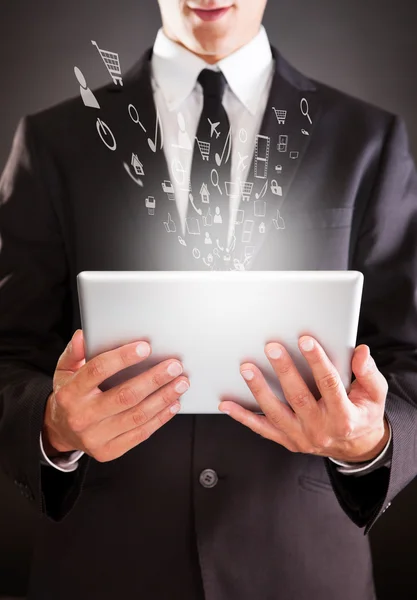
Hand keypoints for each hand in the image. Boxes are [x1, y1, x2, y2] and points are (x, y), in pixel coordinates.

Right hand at [42, 329, 189, 461]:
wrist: (60, 431)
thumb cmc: (70, 395)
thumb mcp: (64, 371)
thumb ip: (75, 352)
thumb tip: (84, 335)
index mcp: (70, 393)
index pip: (98, 370)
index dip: (123, 358)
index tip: (145, 348)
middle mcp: (82, 416)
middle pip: (125, 395)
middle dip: (154, 379)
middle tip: (173, 366)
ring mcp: (95, 437)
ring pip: (137, 415)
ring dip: (163, 398)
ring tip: (180, 383)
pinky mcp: (108, 451)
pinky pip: (140, 433)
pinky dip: (160, 418)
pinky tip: (173, 403)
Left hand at [218, 336, 389, 462]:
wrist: (355, 445)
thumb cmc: (362, 414)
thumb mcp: (375, 395)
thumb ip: (368, 373)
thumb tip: (361, 352)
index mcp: (344, 415)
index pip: (329, 384)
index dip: (318, 361)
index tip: (306, 340)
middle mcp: (321, 429)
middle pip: (298, 397)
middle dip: (284, 371)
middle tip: (272, 348)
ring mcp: (301, 437)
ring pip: (276, 412)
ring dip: (259, 390)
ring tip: (247, 368)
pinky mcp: (287, 440)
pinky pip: (262, 428)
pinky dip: (243, 417)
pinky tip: (227, 404)